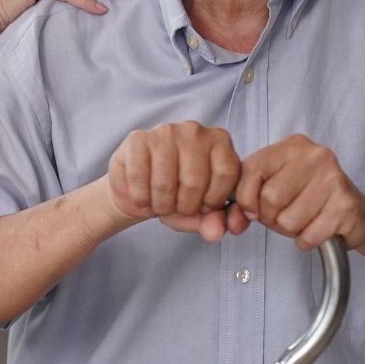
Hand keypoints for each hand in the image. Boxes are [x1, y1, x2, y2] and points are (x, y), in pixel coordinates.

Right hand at [104, 121, 247, 242]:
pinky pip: (139, 178)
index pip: (226, 173)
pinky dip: (141, 198)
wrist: (138, 190)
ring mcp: (165, 131)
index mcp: (219, 141)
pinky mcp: (137, 139)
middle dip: (185, 207)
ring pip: (165, 182)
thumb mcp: (200, 213)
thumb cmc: (176, 196)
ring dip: (161, 206)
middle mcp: (194, 130)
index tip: (203, 207)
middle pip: (195, 180)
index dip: (214, 200)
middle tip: (177, 209)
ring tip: (160, 205)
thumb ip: (214, 222)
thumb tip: (215, 233)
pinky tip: (143, 198)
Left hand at [233, 135, 364, 250]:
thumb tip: (233, 219)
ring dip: (290, 231)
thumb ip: (248, 199)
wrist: (358, 214)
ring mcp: (333, 178)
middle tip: (284, 216)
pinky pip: (308, 235)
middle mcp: (315, 156)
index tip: (253, 209)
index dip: (245, 198)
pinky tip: (317, 229)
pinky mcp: (345, 204)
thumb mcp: (276, 188)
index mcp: (292, 146)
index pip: (251, 170)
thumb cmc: (310, 199)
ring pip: (288, 220)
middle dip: (271, 218)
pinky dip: (307, 241)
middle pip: (269, 198)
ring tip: (304, 221)